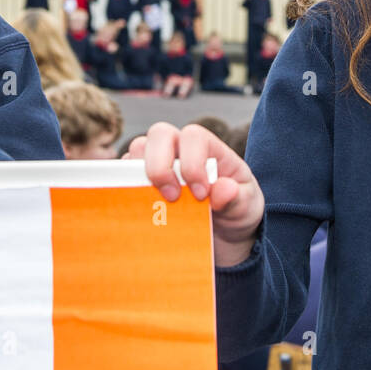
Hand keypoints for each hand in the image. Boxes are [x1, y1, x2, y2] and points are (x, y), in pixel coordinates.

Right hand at [124, 121, 263, 266]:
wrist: (224, 236)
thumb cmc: (237, 211)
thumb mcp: (247, 207)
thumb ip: (238, 198)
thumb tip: (223, 189)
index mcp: (210, 149)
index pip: (193, 136)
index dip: (192, 161)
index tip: (200, 194)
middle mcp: (181, 150)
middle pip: (160, 133)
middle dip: (160, 164)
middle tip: (172, 197)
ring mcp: (159, 163)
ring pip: (137, 150)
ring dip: (140, 174)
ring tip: (153, 203)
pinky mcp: (142, 182)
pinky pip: (123, 176)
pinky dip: (125, 188)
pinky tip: (139, 209)